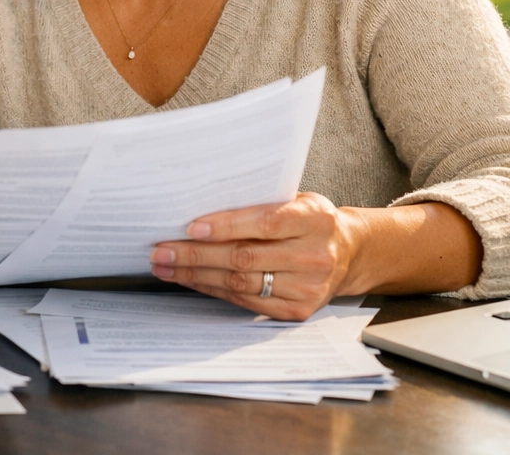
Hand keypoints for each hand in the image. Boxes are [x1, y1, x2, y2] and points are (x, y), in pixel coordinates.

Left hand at [149, 193, 363, 320]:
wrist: (346, 252)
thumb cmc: (310, 221)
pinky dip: (214, 290)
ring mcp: (307, 287)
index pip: (265, 223)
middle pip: (245, 257)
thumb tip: (201, 208)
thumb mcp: (296, 200)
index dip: (226, 226)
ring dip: (197, 275)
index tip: (191, 227)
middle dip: (197, 254)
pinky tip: (192, 280)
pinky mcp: (297, 309)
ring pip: (241, 283)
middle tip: (162, 250)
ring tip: (167, 266)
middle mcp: (313, 255)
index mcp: (314, 219)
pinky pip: (246, 301)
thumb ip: (260, 204)